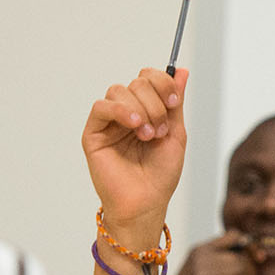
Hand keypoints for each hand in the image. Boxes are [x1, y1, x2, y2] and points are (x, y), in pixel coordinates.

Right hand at [82, 67, 190, 243]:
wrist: (146, 203)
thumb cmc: (160, 175)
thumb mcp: (175, 133)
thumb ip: (175, 102)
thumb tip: (181, 71)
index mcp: (146, 110)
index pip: (149, 78)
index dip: (163, 83)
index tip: (175, 101)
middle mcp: (127, 113)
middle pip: (137, 82)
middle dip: (155, 103)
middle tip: (159, 130)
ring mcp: (109, 122)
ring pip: (119, 91)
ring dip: (140, 109)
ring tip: (147, 135)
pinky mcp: (94, 133)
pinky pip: (101, 108)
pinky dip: (120, 110)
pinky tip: (133, 125)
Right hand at [164, 232, 262, 274]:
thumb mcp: (203, 273)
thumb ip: (221, 261)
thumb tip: (255, 254)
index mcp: (200, 249)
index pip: (233, 236)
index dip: (250, 245)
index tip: (259, 258)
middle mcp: (199, 256)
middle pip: (239, 256)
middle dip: (251, 269)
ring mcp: (200, 272)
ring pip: (239, 269)